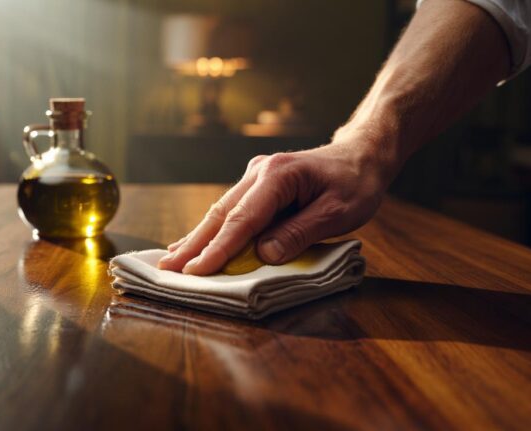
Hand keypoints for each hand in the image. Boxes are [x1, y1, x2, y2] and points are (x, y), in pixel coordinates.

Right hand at [157, 138, 391, 274]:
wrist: (363, 155)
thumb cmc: (356, 183)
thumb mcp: (338, 213)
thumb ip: (300, 233)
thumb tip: (264, 254)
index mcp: (277, 175)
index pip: (242, 220)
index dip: (219, 249)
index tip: (197, 272)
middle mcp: (259, 172)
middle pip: (221, 214)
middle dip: (194, 245)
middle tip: (168, 269)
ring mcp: (255, 175)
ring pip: (221, 212)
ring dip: (197, 238)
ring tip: (171, 260)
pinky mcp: (257, 185)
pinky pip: (230, 210)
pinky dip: (212, 230)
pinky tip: (193, 242)